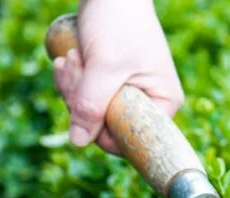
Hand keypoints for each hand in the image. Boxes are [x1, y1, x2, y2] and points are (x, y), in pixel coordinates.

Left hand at [53, 0, 183, 154]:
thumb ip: (92, 105)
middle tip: (73, 65)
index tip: (83, 101)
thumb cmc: (119, 23)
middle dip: (82, 99)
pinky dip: (73, 81)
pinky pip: (87, 97)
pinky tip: (66, 59)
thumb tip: (78, 142)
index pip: (130, 139)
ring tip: (71, 57)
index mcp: (163, 104)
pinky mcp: (110, 83)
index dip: (101, 129)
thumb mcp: (105, 66)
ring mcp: (129, 92)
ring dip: (73, 87)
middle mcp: (150, 102)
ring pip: (92, 112)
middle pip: (107, 126)